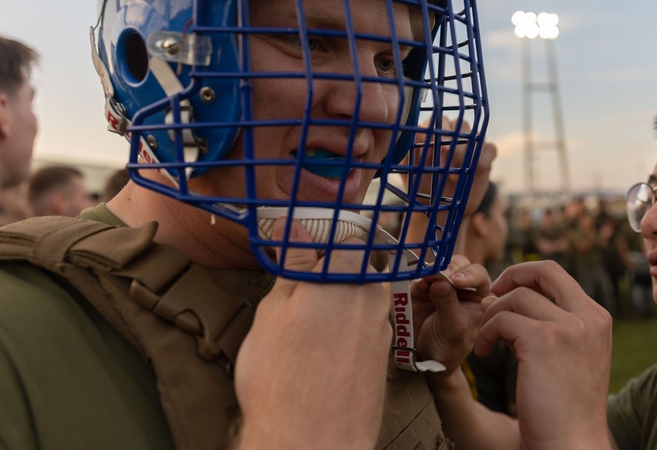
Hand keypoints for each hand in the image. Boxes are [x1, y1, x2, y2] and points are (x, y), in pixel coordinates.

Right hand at [235, 221, 390, 449]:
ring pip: (357, 298)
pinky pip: (362, 326)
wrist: (312, 443)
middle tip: (294, 295)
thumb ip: (293, 266)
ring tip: (303, 330)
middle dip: (325, 275)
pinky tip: (319, 352)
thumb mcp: (274, 312)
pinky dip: (343, 331)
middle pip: (351, 267)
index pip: (342, 235)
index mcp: (344, 276)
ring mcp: (381, 325)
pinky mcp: (382, 353)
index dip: (319, 237)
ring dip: (334, 304)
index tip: (300, 243)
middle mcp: (371, 296)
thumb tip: (295, 228)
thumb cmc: (283, 381)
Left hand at [406, 118, 496, 243]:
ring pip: (476, 135)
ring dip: (467, 152)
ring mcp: (472, 146)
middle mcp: (455, 136)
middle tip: (445, 165)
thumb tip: (419, 132)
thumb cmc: (422, 186)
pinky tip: (473, 171)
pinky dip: (483, 158)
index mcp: (435, 134)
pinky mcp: (486, 158)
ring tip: (456, 173)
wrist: (440, 209)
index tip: (436, 151)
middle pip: (461, 124)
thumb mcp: (412, 170)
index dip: (440, 132)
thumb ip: (411, 150)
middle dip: (454, 145)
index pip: (441, 119)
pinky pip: (490, 148)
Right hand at [409, 255, 491, 373]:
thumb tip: (440, 282)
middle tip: (442, 276)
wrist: (425, 358)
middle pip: (458, 265)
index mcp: (479, 295)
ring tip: (428, 279)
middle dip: (450, 268)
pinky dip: (419, 278)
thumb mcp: (453, 328)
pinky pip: (419, 276)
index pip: (478, 275)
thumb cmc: (449, 346)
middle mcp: (461, 286)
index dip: (469, 274)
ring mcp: (441, 285)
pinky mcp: (421, 288)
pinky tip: (419, 284)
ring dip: (433, 270)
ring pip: (438, 267)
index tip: (457, 281)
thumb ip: (448, 305)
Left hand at [478, 261, 613, 449]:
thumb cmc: (564, 407)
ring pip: (516, 297)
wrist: (571, 443)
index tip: (506, 292)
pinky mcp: (542, 340)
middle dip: (510, 276)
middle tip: (490, 299)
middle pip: (543, 270)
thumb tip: (503, 294)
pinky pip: (502, 319)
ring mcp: (567, 327)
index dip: (526, 276)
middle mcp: (588, 316)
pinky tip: (483, 352)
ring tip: (487, 340)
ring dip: (491, 315)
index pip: (558, 275)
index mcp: (597, 318)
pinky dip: (486, 333)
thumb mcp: (567, 356)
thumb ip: (546, 323)